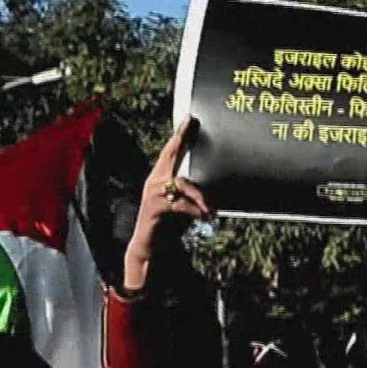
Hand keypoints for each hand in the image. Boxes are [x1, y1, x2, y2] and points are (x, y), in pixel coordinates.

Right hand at [125, 117, 211, 292]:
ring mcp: (153, 193)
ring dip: (201, 197)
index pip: (171, 152)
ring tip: (211, 210)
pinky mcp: (155, 208)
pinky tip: (204, 217)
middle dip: (182, 138)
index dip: (181, 134)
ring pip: (182, 184)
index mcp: (161, 178)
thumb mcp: (186, 206)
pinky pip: (180, 204)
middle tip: (192, 124)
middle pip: (170, 155)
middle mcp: (154, 181)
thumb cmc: (169, 226)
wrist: (151, 249)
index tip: (191, 118)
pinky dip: (195, 210)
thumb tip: (215, 188)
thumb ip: (195, 194)